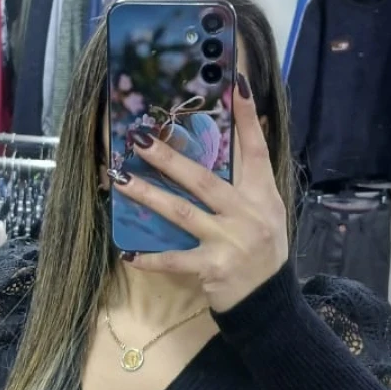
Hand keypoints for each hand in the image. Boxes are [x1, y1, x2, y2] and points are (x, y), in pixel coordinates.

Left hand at [112, 74, 288, 312]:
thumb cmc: (264, 253)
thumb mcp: (268, 212)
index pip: (256, 151)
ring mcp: (229, 242)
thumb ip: (253, 178)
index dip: (247, 119)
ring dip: (149, 195)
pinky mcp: (213, 268)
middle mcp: (247, 215)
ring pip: (182, 213)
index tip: (236, 86)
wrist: (268, 303)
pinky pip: (175, 261)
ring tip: (122, 180)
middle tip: (142, 138)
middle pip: (204, 180)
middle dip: (170, 158)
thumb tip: (247, 128)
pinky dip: (151, 259)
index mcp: (262, 197)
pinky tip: (128, 253)